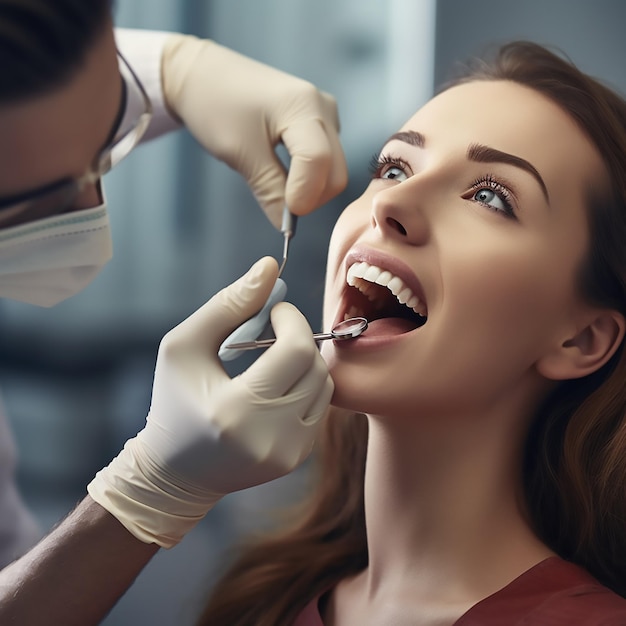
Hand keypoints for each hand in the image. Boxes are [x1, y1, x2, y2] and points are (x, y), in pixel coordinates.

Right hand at [87, 257, 332, 546]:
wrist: (177, 472)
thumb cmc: (174, 403)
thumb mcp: (184, 346)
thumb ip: (227, 305)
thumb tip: (269, 267)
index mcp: (237, 411)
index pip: (296, 351)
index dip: (293, 320)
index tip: (275, 311)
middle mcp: (271, 438)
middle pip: (316, 366)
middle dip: (299, 337)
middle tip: (274, 332)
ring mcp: (289, 453)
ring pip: (324, 385)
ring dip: (304, 361)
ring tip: (272, 360)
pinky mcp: (297, 459)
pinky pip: (320, 406)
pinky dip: (304, 387)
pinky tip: (275, 387)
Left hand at [161, 34, 347, 227]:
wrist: (203, 75)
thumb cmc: (215, 105)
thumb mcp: (239, 153)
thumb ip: (269, 190)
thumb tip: (287, 226)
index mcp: (303, 106)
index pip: (318, 163)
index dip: (303, 196)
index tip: (284, 217)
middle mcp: (322, 107)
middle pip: (335, 173)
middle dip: (311, 198)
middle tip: (278, 206)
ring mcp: (325, 113)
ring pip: (333, 170)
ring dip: (309, 189)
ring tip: (274, 183)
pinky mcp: (320, 120)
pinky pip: (326, 160)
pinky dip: (307, 176)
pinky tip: (282, 171)